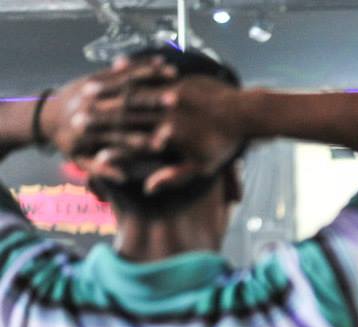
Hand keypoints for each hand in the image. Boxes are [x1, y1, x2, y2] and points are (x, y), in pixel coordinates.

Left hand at [40, 57, 175, 173]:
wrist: (42, 117)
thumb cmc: (66, 142)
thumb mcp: (79, 161)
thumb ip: (102, 171)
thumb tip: (124, 177)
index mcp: (89, 133)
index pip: (121, 136)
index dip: (144, 138)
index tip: (166, 140)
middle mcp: (91, 108)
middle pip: (127, 103)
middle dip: (153, 100)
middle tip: (176, 100)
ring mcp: (92, 89)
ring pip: (125, 81)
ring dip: (150, 75)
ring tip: (172, 73)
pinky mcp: (95, 77)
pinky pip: (120, 69)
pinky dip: (141, 64)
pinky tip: (160, 61)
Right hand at [93, 74, 246, 193]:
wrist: (244, 114)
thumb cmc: (223, 144)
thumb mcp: (202, 167)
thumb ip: (174, 177)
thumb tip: (148, 187)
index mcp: (170, 136)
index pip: (133, 141)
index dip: (110, 144)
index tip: (90, 148)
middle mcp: (169, 113)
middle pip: (128, 114)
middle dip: (102, 115)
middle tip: (80, 116)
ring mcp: (174, 94)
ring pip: (136, 93)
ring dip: (112, 94)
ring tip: (91, 93)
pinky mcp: (179, 80)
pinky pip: (152, 78)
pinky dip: (134, 77)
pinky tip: (118, 74)